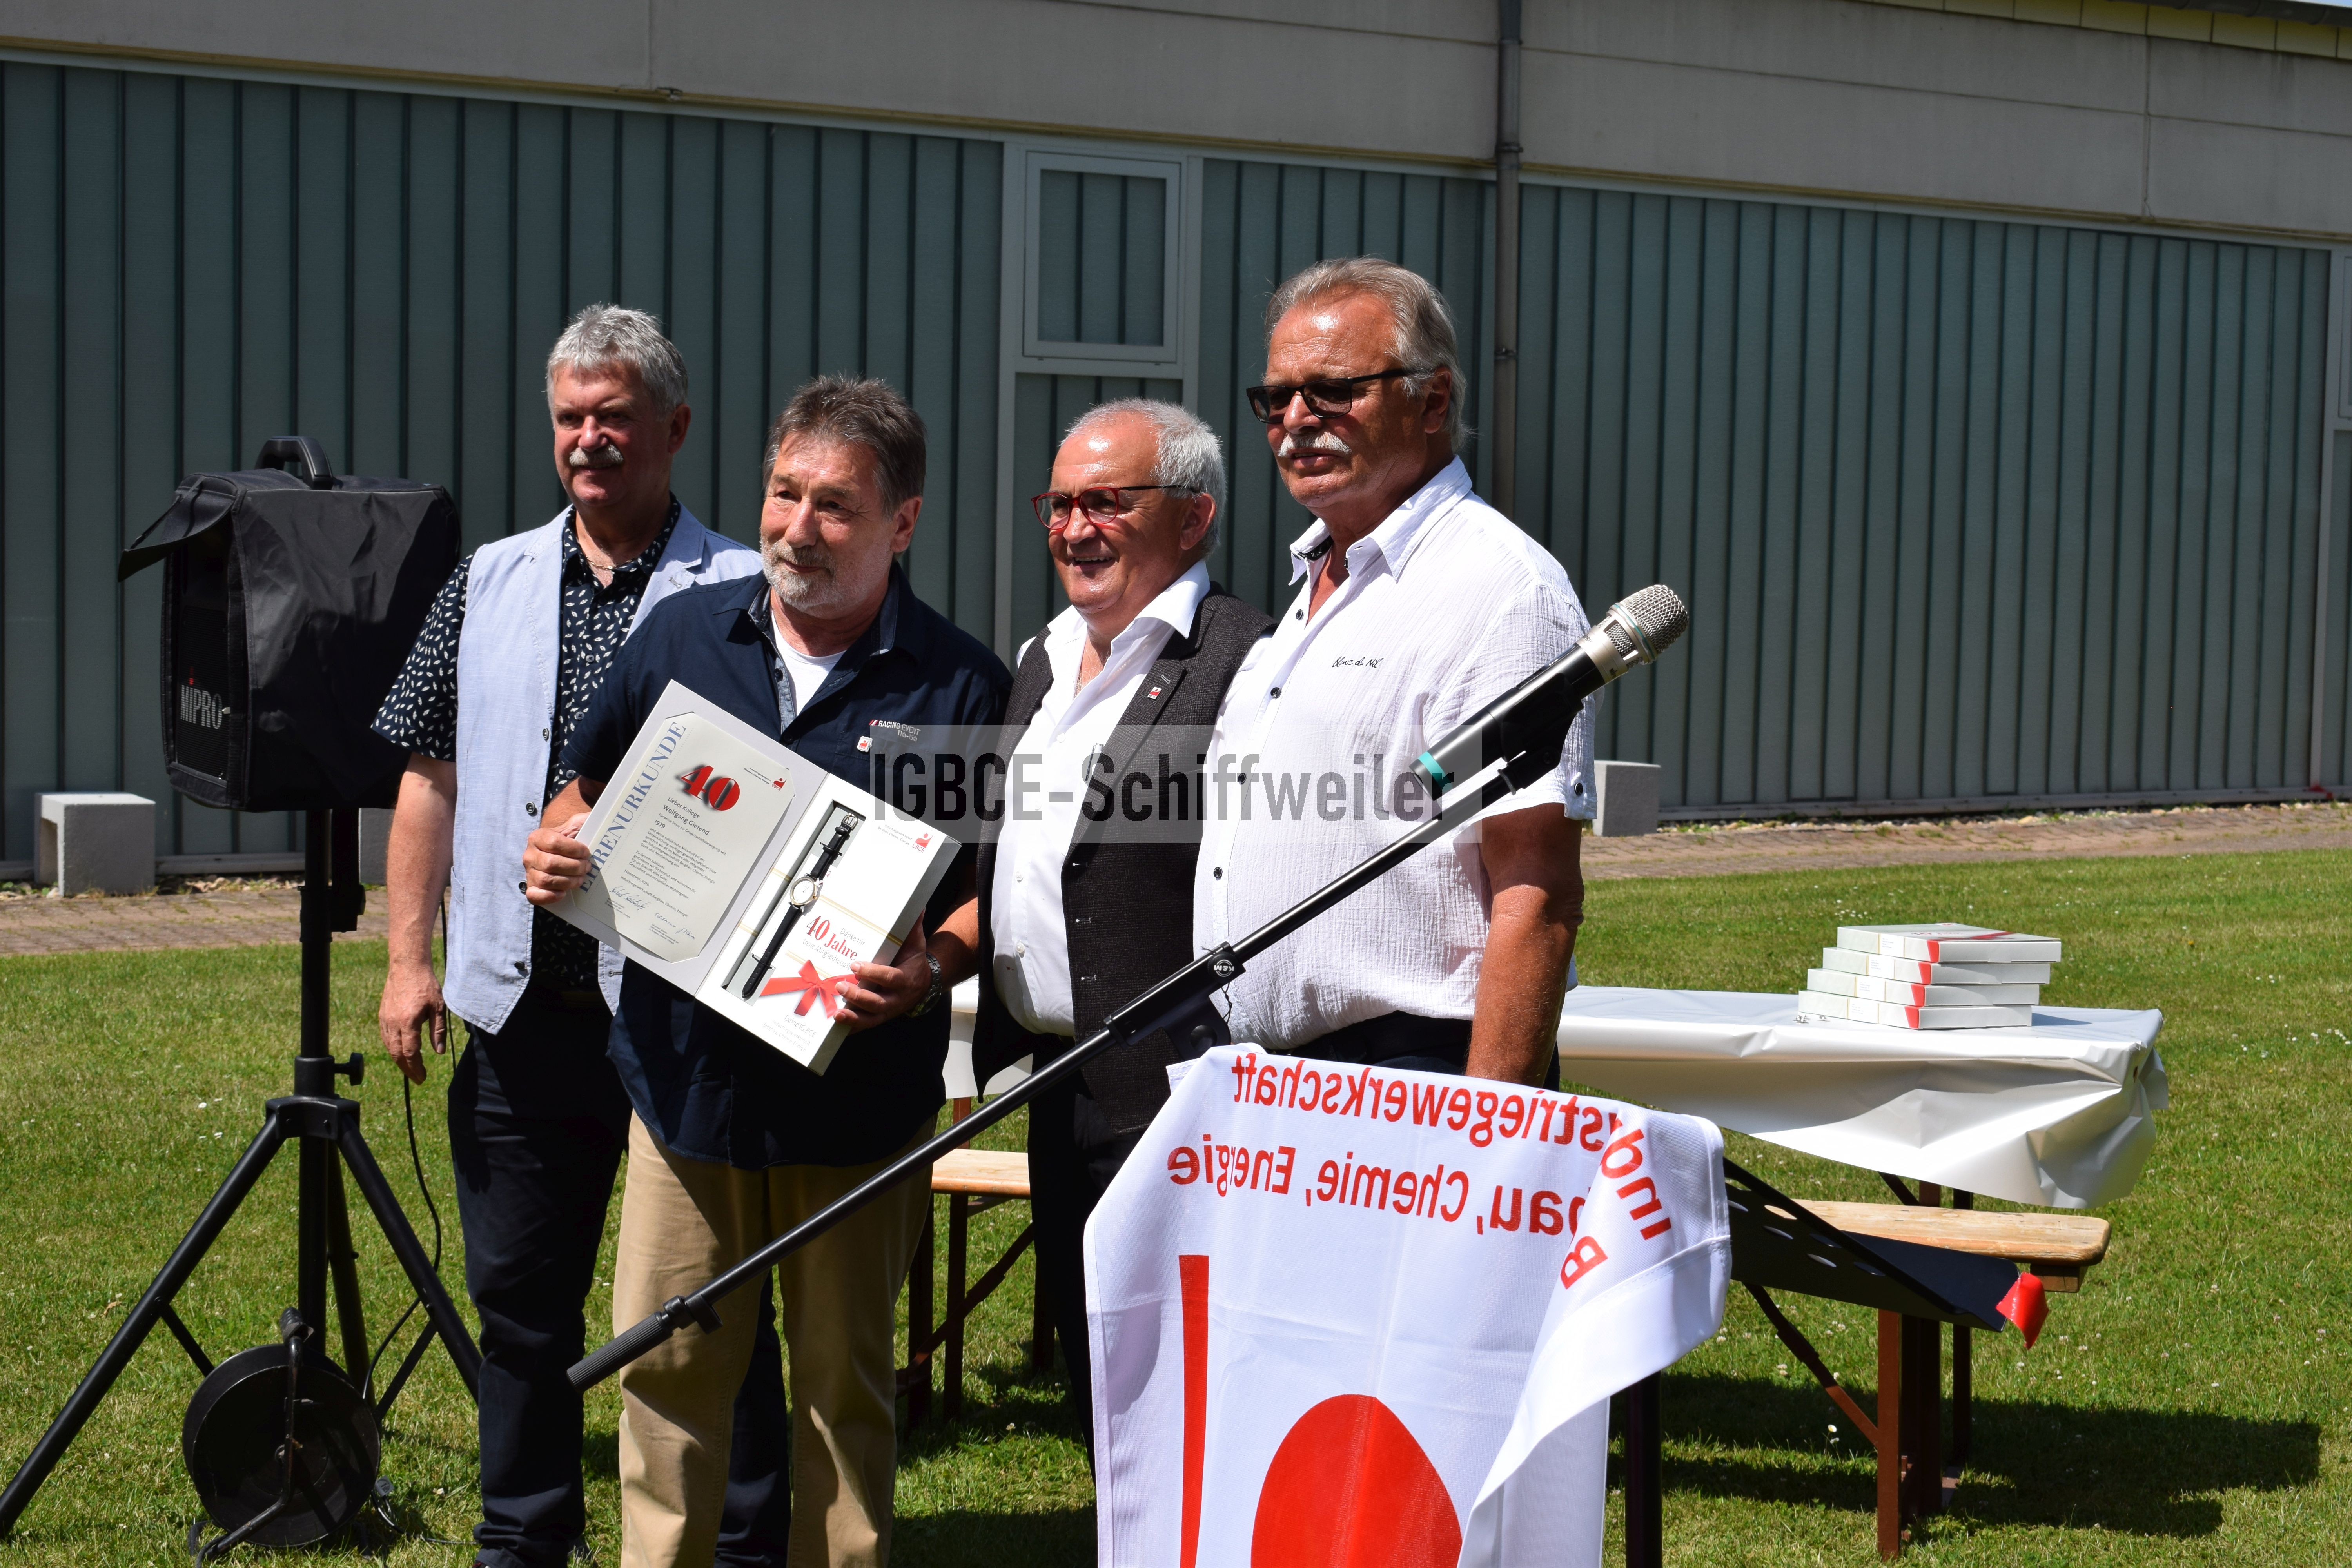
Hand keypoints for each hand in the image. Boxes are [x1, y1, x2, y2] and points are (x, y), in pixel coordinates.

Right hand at [379, 958, 448, 1084]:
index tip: (422, 1077)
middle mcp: (393, 1023)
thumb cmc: (426, 985)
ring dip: (399, 1061)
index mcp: (408, 1022)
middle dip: (407, 1069)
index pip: (410, 1053)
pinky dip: (393, 1049)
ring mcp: (385, 1019)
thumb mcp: (439, 1007)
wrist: (407, 966)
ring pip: (389, 1047)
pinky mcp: (382, 1015)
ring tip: (410, 1069)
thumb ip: (438, 1030)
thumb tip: (438, 1052)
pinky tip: (400, 1053)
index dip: (416, 1068)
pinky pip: (385, 1038)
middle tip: (417, 1078)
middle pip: (397, 1054)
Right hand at [523, 812, 593, 904]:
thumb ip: (583, 821)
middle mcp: (529, 855)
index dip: (573, 849)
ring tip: (580, 879)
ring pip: (546, 880)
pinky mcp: (532, 888)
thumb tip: (594, 822)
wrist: (565, 853)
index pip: (554, 843)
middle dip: (574, 867)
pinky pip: (534, 896)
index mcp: (537, 837)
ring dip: (568, 881)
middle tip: (586, 867)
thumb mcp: (577, 824)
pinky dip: (549, 896)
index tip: (586, 852)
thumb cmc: (573, 839)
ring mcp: (529, 872)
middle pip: (551, 863)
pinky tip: (563, 893)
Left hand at [835, 920, 933, 1032]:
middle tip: (840, 985)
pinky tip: (836, 1025)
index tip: (856, 964)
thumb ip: (913, 927)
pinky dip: (851, 1027)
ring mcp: (888, 1011)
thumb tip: (917, 906)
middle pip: (878, 1002)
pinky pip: (865, 1025)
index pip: (890, 978)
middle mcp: (897, 999)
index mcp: (906, 980)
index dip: (874, 973)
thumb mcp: (916, 944)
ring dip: (853, 1016)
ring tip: (836, 1012)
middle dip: (859, 996)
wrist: (925, 983)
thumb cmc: (914, 961)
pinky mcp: (879, 1018)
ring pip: (871, 1018)